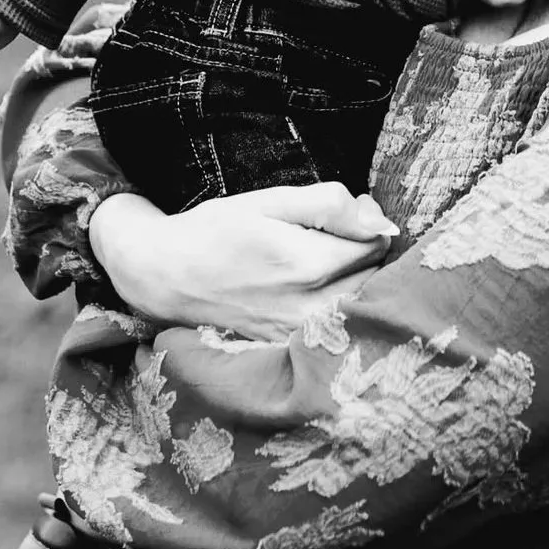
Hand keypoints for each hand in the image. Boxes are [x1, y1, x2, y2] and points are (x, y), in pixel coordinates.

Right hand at [90, 179, 398, 334]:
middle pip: (375, 275)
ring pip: (360, 303)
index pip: (376, 243)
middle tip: (330, 234)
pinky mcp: (289, 348)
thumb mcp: (269, 201)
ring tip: (321, 261)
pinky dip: (337, 306)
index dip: (366, 221)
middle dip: (364, 251)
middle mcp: (310, 306)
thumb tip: (381, 222)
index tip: (342, 214)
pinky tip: (312, 291)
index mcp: (309, 264)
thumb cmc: (216, 230)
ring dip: (355, 279)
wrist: (166, 276)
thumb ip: (329, 205)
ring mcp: (300, 333)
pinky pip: (335, 326)